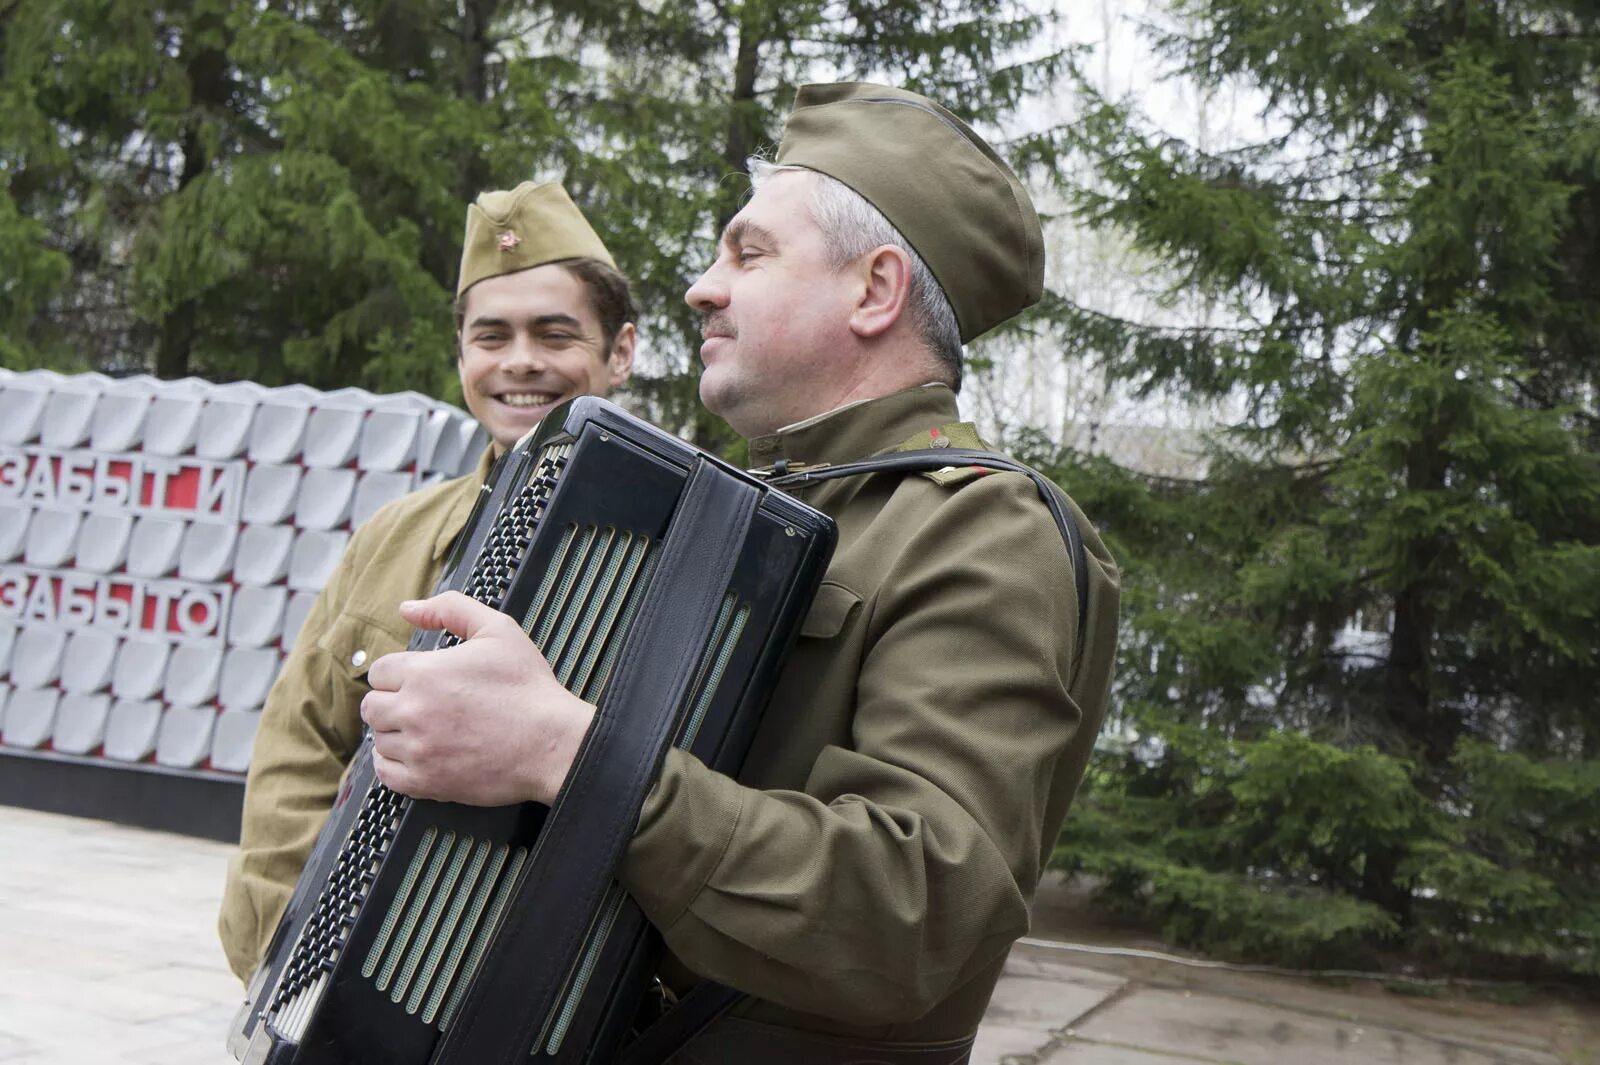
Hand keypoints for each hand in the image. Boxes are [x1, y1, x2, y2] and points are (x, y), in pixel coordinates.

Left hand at [360, 590, 594, 805]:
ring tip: (427, 729)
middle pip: (372, 706)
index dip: (400, 672)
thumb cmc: (527, 687)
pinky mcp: (427, 782)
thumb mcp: (498, 630)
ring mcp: (418, 750)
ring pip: (379, 739)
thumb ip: (450, 608)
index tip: (421, 680)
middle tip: (423, 704)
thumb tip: (408, 608)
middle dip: (393, 701)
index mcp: (424, 672)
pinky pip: (386, 774)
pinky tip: (416, 753)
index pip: (379, 671)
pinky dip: (394, 763)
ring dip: (396, 732)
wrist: (551, 742)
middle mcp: (414, 711)